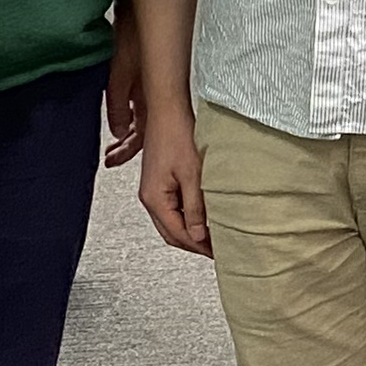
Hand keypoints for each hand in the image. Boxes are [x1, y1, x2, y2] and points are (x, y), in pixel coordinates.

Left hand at [103, 21, 147, 167]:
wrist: (141, 10)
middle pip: (143, 131)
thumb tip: (117, 131)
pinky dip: (129, 116)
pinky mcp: (147, 78)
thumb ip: (116, 105)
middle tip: (110, 158)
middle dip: (127, 146)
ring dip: (127, 133)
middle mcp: (154, 96)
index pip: (141, 136)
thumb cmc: (133, 37)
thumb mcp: (119, 74)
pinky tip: (121, 120)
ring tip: (112, 144)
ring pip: (142, 120)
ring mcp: (151, 88)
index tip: (112, 160)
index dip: (127, 150)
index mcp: (152, 99)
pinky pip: (140, 106)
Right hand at [138, 103, 210, 257]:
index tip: (217, 253)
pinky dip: (185, 218)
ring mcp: (152, 191)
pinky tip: (201, 217)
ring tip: (212, 237)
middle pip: (170, 233)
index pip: (177, 234)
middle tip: (216, 251)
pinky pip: (171, 209)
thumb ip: (194, 208)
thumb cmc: (178, 136)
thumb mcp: (192, 176)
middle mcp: (149, 198)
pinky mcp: (158, 183)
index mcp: (154, 199)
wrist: (167, 112)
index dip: (198, 247)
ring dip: (189, 232)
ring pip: (170, 223)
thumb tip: (198, 236)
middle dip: (193, 244)